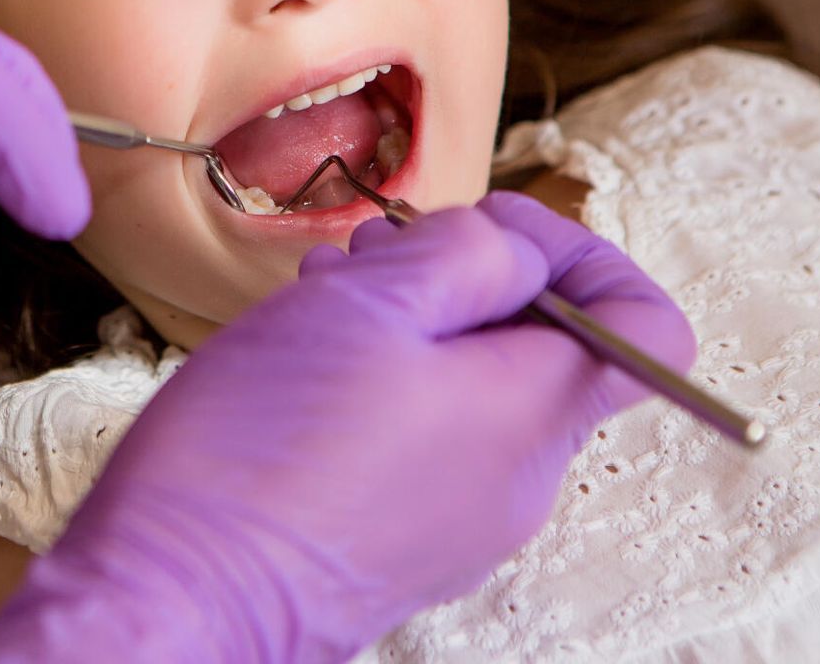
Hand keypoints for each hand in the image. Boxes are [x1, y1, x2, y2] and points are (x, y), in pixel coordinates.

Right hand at [0, 193, 695, 663]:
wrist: (173, 591)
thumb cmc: (262, 448)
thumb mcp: (368, 302)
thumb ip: (464, 256)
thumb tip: (516, 251)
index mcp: (532, 414)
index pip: (646, 326)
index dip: (578, 253)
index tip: (487, 228)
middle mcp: (517, 479)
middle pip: (542, 348)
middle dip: (462, 278)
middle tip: (370, 256)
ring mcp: (459, 521)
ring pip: (472, 389)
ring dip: (408, 324)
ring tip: (318, 301)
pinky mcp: (398, 542)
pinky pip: (426, 441)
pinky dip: (381, 384)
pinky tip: (302, 364)